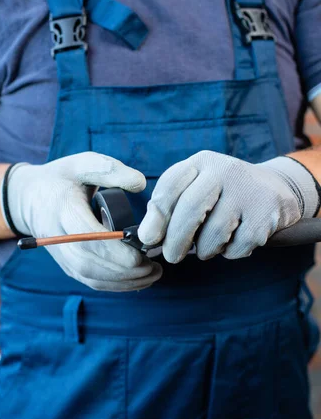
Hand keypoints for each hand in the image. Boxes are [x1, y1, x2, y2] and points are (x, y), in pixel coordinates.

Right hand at [6, 152, 161, 290]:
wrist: (30, 198)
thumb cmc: (62, 178)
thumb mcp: (83, 164)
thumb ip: (110, 170)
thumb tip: (140, 183)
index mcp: (63, 209)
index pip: (86, 235)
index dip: (114, 247)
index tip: (141, 248)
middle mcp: (57, 237)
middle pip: (89, 262)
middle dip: (124, 268)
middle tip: (154, 264)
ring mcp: (61, 255)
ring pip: (91, 276)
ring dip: (124, 280)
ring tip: (153, 273)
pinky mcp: (66, 265)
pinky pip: (91, 281)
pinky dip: (116, 285)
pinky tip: (139, 279)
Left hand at [138, 151, 318, 262]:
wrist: (272, 190)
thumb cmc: (219, 194)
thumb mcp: (194, 187)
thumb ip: (167, 207)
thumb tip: (146, 237)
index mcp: (201, 162)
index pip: (171, 185)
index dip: (156, 214)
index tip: (147, 238)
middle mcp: (225, 170)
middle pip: (191, 209)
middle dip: (176, 239)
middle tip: (171, 257)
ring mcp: (248, 192)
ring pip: (214, 233)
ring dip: (204, 250)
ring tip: (205, 248)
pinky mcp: (265, 214)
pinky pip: (237, 246)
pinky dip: (229, 253)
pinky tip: (231, 243)